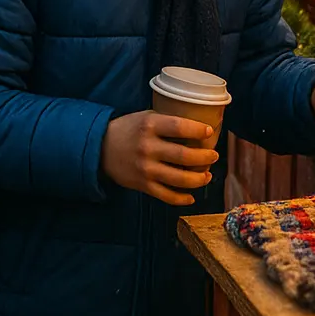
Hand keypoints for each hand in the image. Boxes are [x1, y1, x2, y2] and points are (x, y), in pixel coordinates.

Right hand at [100, 110, 217, 206]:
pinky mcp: (143, 185)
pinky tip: (191, 196)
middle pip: (185, 155)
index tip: (208, 132)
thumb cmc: (128, 130)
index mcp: (149, 126)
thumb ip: (167, 121)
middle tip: (214, 156)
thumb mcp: (145, 117)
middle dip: (206, 157)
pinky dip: (183, 198)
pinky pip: (167, 196)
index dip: (198, 130)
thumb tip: (197, 128)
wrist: (100, 148)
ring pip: (181, 179)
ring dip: (200, 179)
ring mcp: (145, 168)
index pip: (179, 127)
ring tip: (207, 175)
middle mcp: (148, 147)